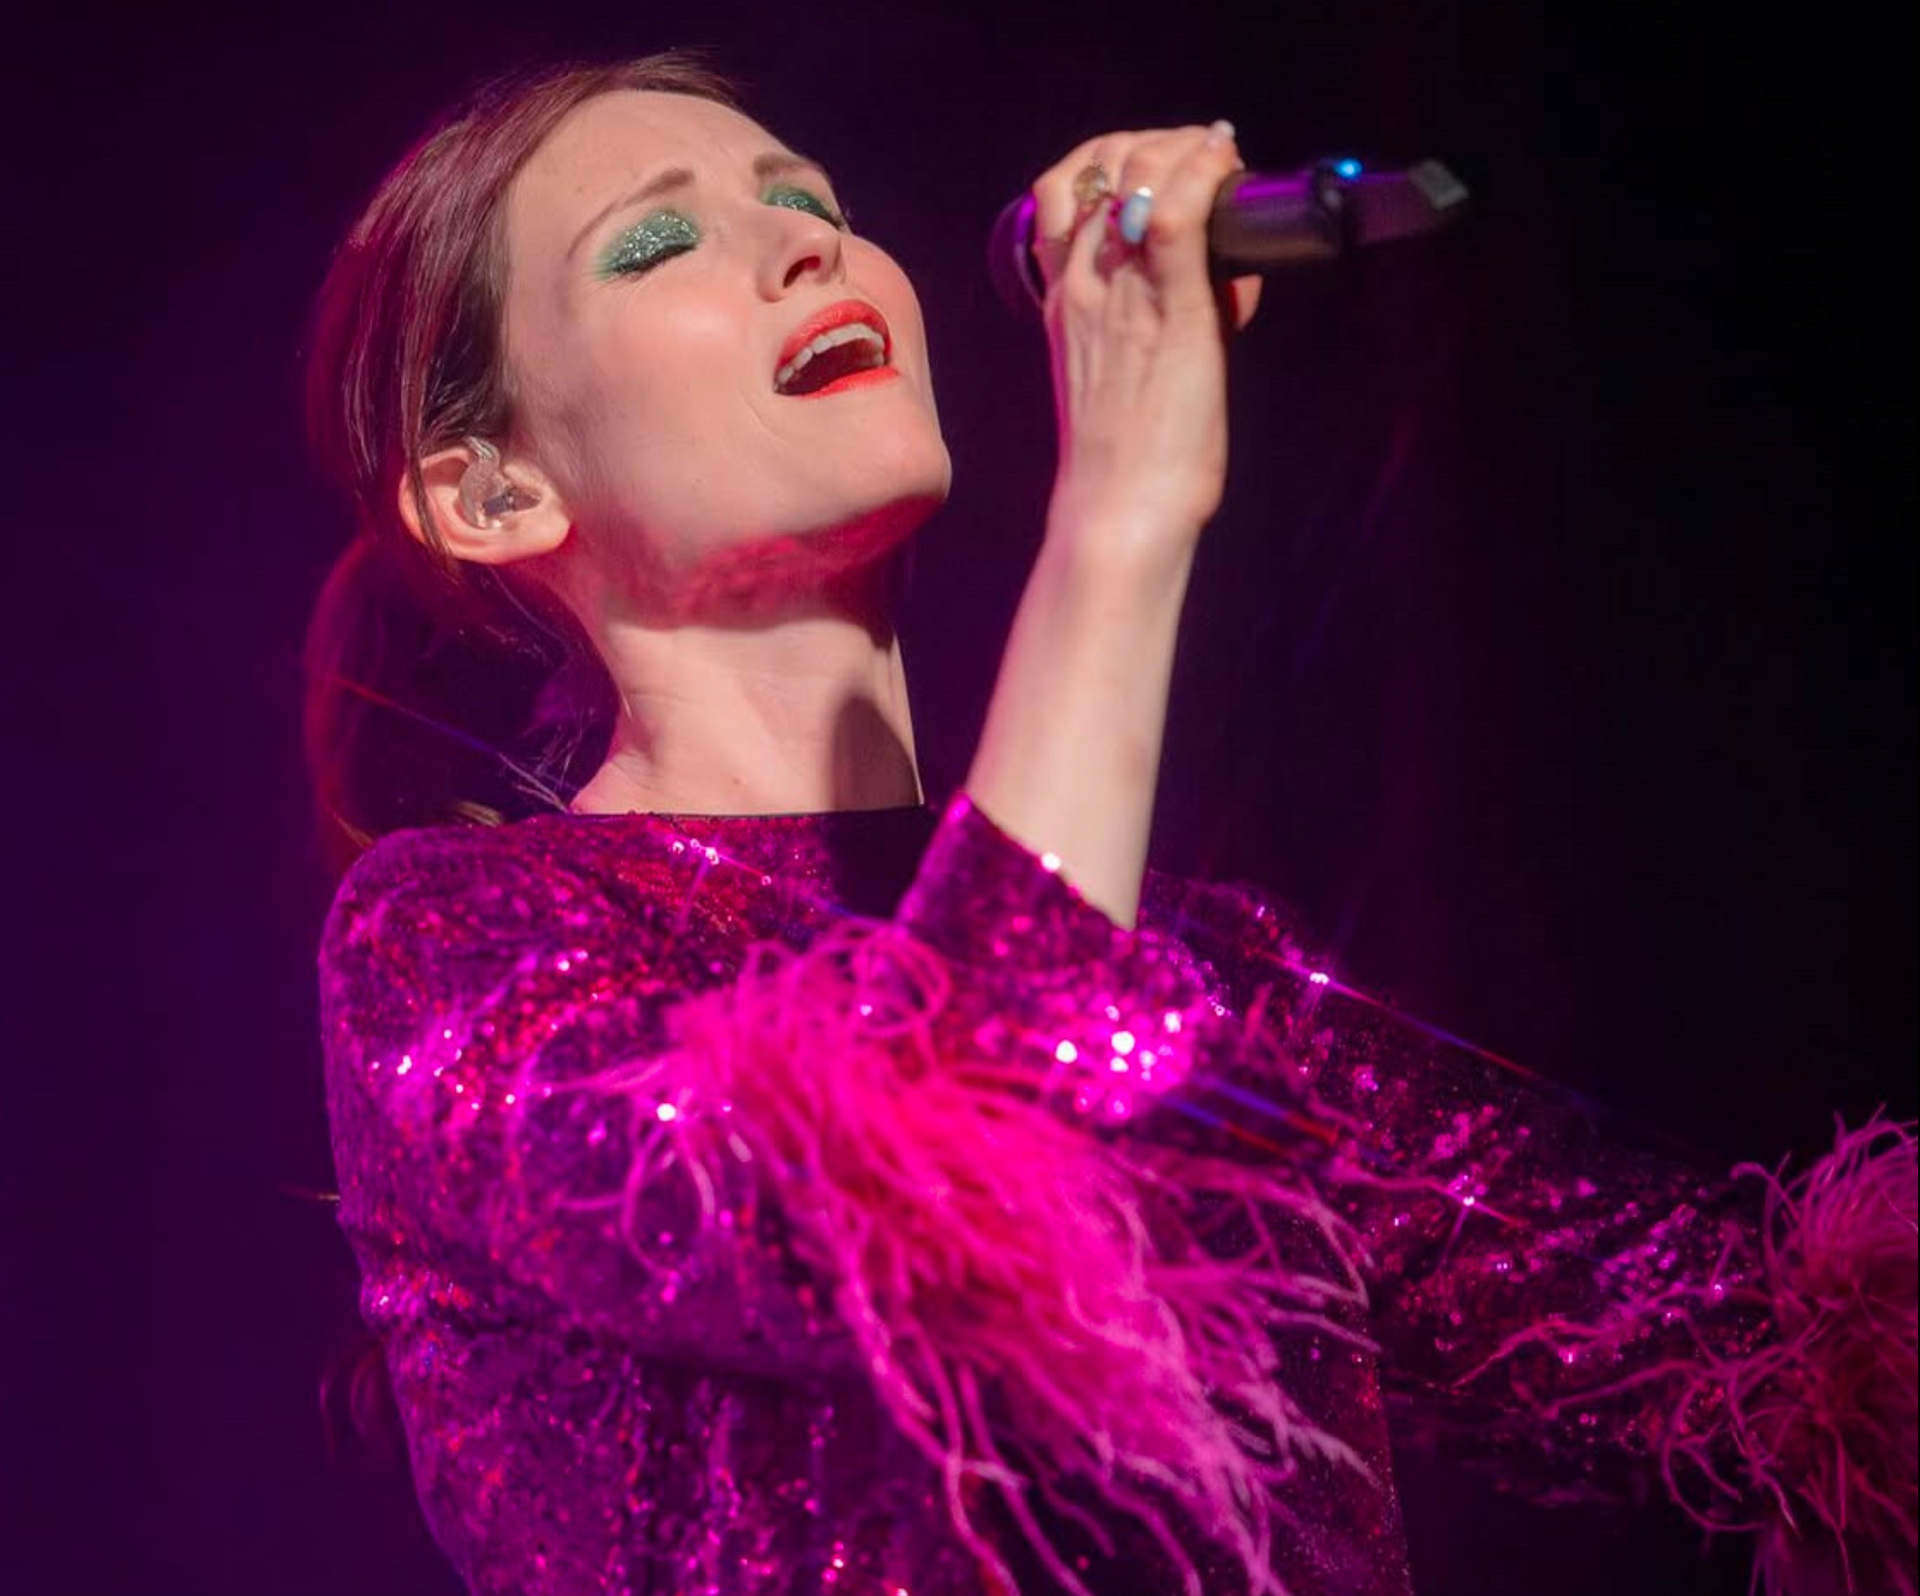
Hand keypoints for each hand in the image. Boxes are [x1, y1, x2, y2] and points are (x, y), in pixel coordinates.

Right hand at [1029, 122, 1260, 564]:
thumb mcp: (1118, 376)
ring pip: (1136, 174)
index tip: (1158, 170)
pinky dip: (1204, 177)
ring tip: (1217, 165)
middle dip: (1156, 145)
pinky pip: (1176, 214)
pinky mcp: (1171, 310)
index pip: (1061, 193)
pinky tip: (1225, 169)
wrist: (1119, 509)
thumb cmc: (1126, 460)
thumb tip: (1226, 280)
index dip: (1110, 161)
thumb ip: (1154, 318)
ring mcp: (1122, 293)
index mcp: (1063, 301)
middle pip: (1100, 167)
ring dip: (1184, 152)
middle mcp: (1083, 284)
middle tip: (1201, 160)